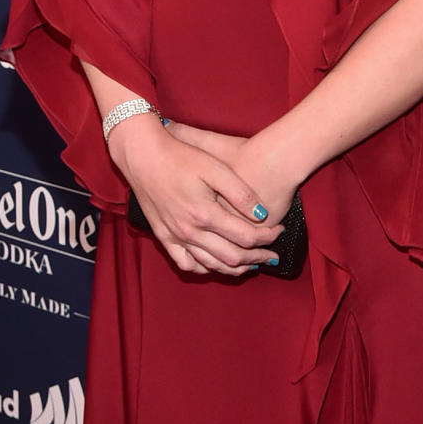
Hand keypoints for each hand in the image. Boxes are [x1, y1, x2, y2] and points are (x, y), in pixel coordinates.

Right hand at [107, 116, 285, 275]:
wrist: (143, 155)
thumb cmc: (180, 157)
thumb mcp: (215, 168)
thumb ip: (240, 193)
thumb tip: (262, 214)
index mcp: (205, 214)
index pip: (246, 237)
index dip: (268, 237)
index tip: (279, 230)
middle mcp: (189, 231)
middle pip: (232, 257)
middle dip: (257, 257)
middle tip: (272, 254)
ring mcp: (175, 237)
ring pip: (211, 265)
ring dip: (235, 268)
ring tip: (253, 264)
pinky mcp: (163, 237)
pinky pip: (186, 264)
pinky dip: (205, 268)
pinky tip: (216, 264)